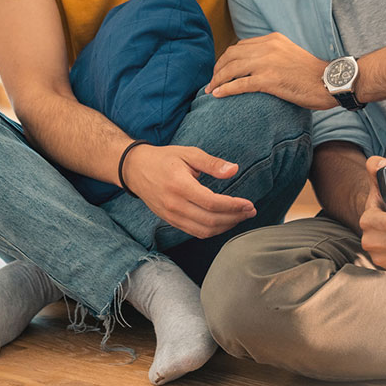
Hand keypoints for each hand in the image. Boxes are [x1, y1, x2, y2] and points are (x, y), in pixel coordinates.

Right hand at [121, 142, 256, 238]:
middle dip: (234, 218)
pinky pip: (194, 232)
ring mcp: (171, 215)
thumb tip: (234, 170)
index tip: (248, 204)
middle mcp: (174, 204)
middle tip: (250, 211)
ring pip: (203, 230)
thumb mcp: (188, 153)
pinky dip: (212, 230)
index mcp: (180, 185)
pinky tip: (224, 222)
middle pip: (210, 220)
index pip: (211, 203)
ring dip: (226, 227)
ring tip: (240, 217)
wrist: (135, 169)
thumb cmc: (164, 159)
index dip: (233, 206)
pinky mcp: (170, 221)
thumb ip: (211, 163)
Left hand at [205, 32, 335, 108]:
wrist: (330, 81)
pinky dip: (225, 89)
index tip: (220, 69)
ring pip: (231, 69)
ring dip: (217, 79)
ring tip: (210, 90)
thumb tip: (256, 65)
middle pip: (231, 55)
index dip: (226, 58)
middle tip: (212, 81)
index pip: (240, 46)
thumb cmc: (312, 74)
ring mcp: (267, 63)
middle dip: (217, 68)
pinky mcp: (269, 80)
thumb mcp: (290, 54)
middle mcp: (267, 47)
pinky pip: (239, 84)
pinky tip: (217, 95)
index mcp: (272, 39)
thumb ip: (273, 54)